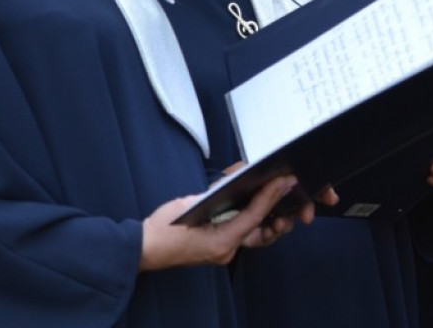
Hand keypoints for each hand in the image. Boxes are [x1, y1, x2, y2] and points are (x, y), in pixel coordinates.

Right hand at [140, 174, 298, 270]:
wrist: (145, 249)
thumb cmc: (162, 228)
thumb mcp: (189, 204)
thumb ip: (215, 195)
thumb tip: (234, 182)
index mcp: (220, 241)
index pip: (253, 216)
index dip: (270, 196)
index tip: (283, 181)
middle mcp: (226, 250)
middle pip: (262, 230)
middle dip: (278, 211)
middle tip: (287, 190)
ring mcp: (224, 251)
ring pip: (256, 235)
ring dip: (268, 217)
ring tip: (278, 197)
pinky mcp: (220, 248)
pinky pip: (244, 234)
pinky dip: (253, 220)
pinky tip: (259, 204)